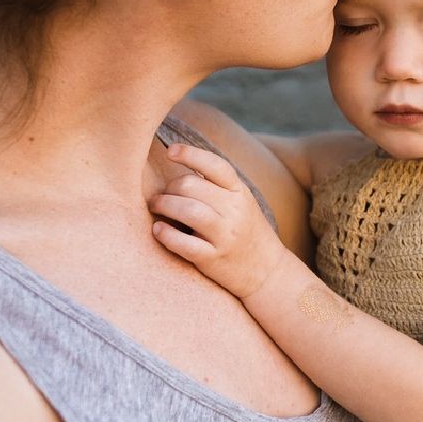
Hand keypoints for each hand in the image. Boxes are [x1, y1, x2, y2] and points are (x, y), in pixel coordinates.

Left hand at [148, 143, 285, 296]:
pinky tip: (158, 230)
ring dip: (164, 205)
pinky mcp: (213, 259)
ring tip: (156, 207)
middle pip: (191, 186)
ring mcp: (224, 235)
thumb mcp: (241, 202)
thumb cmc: (246, 231)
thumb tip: (182, 163)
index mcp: (239, 192)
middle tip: (160, 196)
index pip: (215, 165)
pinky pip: (184, 244)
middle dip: (168, 188)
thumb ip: (217, 185)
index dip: (191, 154)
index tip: (170, 151)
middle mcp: (234, 210)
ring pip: (188, 210)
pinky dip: (166, 234)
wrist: (267, 270)